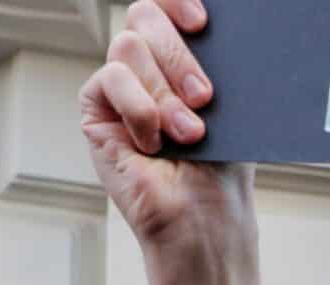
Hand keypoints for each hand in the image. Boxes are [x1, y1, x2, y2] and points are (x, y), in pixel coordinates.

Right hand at [80, 1, 253, 257]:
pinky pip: (111, 78)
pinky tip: (153, 141)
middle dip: (178, 55)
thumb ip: (217, 61)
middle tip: (204, 98)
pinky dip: (139, 108)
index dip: (177, 0)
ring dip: (164, 92)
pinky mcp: (97, 110)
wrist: (205, 218)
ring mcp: (120, 85)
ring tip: (189, 133)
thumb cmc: (223, 168)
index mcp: (181, 55)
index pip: (166, 5)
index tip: (201, 22)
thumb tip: (214, 26)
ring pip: (129, 46)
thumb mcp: (232, 105)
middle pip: (145, 15)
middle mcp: (148, 64)